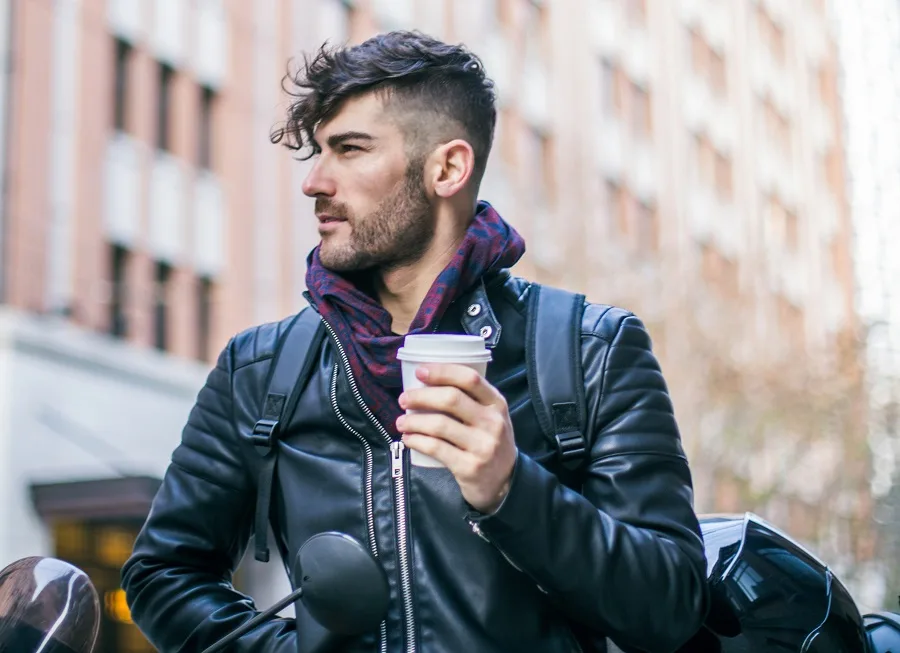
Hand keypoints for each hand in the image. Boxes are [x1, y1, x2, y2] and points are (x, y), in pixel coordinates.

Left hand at [397, 364, 516, 512]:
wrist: (505, 483)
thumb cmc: (490, 442)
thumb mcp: (491, 417)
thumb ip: (471, 400)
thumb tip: (428, 382)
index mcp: (497, 404)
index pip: (469, 378)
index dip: (442, 371)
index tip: (420, 371)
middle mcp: (493, 423)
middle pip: (451, 399)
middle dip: (420, 396)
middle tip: (404, 399)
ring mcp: (482, 446)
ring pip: (439, 424)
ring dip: (413, 421)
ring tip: (401, 422)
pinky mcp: (469, 467)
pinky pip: (436, 448)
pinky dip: (416, 441)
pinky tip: (408, 439)